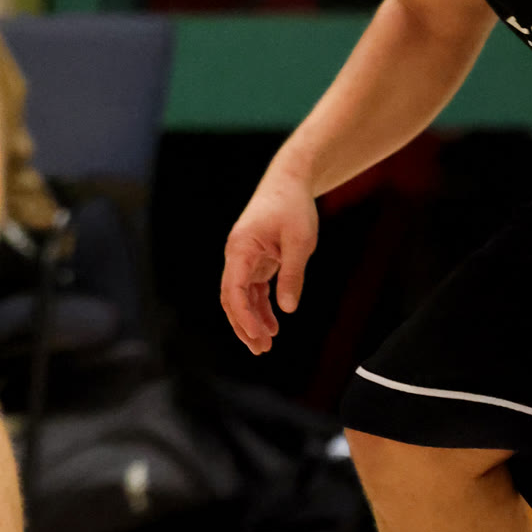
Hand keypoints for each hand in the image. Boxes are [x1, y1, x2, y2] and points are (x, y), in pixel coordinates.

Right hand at [220, 165, 318, 353]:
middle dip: (243, 326)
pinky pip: (252, 289)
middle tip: (260, 350)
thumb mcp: (300, 242)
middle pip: (231, 298)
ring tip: (266, 344)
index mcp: (240, 249)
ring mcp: (244, 258)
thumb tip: (288, 309)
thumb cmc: (294, 207)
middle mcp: (236, 255)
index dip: (244, 317)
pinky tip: (273, 324)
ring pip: (240, 297)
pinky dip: (260, 307)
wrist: (290, 181)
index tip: (259, 336)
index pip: (234, 290)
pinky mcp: (255, 259)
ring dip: (251, 320)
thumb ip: (292, 275)